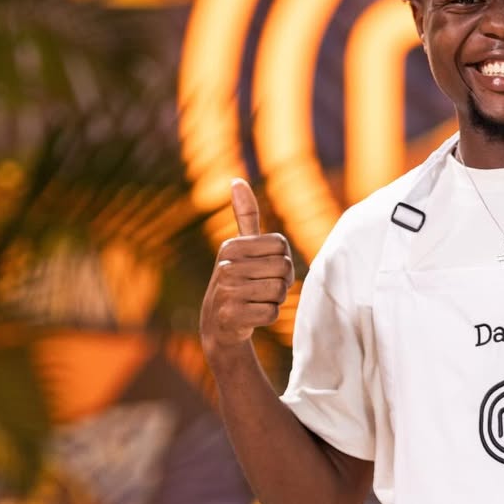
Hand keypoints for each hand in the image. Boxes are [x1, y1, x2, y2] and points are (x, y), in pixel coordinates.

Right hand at [200, 179, 293, 358]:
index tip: (266, 269)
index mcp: (232, 246)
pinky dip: (268, 317)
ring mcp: (227, 291)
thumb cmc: (238, 280)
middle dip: (281, 282)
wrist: (219, 323)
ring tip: (256, 300)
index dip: (283, 260)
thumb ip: (244, 216)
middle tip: (262, 288)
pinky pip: (272, 313)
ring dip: (275, 299)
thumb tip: (237, 180)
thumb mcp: (240, 247)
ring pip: (279, 291)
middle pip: (284, 269)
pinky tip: (252, 315)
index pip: (282, 246)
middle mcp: (226, 265)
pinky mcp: (232, 315)